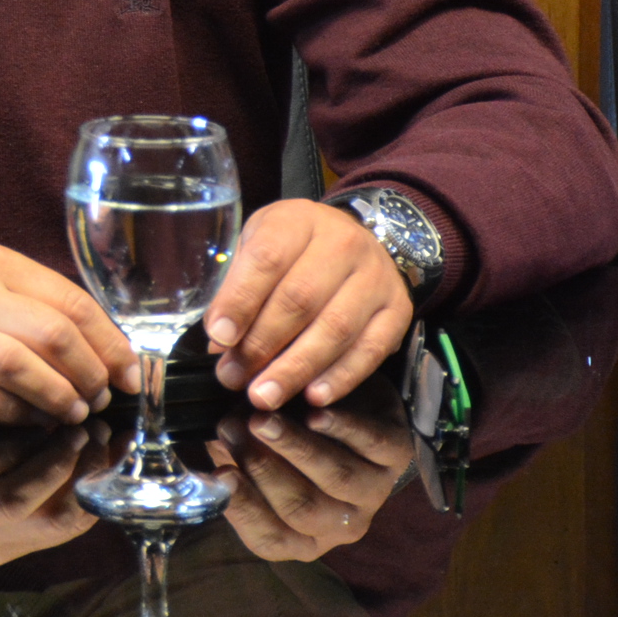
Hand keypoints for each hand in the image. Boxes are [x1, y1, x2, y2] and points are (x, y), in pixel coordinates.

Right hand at [0, 243, 134, 425]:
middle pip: (53, 333)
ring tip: (74, 412)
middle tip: (103, 397)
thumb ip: (27, 296)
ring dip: (58, 396)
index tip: (129, 373)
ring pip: (20, 365)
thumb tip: (95, 339)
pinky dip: (14, 414)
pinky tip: (30, 422)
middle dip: (90, 373)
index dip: (110, 342)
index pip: (70, 300)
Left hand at [0, 392, 102, 563]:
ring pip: (15, 499)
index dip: (101, 485)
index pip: (71, 524)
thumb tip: (98, 421)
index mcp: (0, 539)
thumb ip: (33, 457)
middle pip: (52, 522)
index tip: (121, 443)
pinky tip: (28, 407)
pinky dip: (10, 438)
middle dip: (85, 475)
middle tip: (103, 429)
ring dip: (52, 459)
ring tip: (73, 417)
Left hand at [204, 200, 413, 409]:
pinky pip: (370, 349)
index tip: (219, 337)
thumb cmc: (295, 247)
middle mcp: (343, 243)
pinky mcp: (398, 309)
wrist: (358, 238)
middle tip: (234, 377)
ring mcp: (376, 276)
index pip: (267, 259)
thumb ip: (238, 286)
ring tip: (265, 395)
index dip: (240, 301)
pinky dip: (341, 377)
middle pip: (300, 299)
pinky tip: (313, 396)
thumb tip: (220, 341)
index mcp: (298, 221)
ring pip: (335, 329)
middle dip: (262, 345)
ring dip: (296, 369)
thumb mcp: (260, 244)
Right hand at [207, 394, 415, 561]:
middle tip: (230, 427)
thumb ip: (222, 458)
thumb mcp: (248, 448)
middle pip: (303, 508)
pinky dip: (344, 428)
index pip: (269, 536)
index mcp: (300, 537)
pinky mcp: (398, 454)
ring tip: (262, 417)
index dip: (244, 507)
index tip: (219, 474)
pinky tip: (316, 411)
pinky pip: (374, 445)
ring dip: (296, 447)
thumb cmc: (282, 430)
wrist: (342, 401)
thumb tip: (187, 457)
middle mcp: (339, 524)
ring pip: (336, 478)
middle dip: (262, 467)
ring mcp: (374, 492)